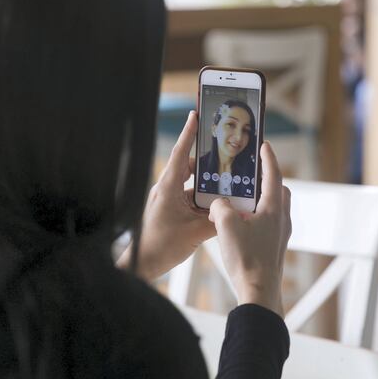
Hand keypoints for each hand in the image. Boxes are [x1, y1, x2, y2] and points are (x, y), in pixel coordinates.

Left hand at [117, 111, 215, 280]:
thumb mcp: (194, 232)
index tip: (195, 114)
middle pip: (190, 166)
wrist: (143, 264)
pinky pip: (191, 198)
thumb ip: (216, 221)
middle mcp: (168, 189)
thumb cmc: (161, 246)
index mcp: (169, 186)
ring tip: (228, 181)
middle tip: (226, 152)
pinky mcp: (171, 210)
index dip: (189, 133)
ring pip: (192, 184)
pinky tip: (219, 204)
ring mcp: (169, 199)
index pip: (181, 153)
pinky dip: (204, 199)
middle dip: (208, 161)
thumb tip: (235, 212)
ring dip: (208, 184)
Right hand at [208, 141, 290, 316]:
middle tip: (251, 171)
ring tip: (240, 197)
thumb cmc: (246, 259)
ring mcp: (280, 233)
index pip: (273, 174)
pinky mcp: (274, 245)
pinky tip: (240, 222)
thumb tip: (219, 204)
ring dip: (260, 198)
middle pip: (277, 189)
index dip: (268, 158)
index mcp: (273, 208)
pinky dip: (257, 214)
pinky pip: (268, 221)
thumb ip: (220, 206)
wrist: (259, 291)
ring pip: (273, 207)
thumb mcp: (226, 225)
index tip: (264, 145)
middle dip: (266, 178)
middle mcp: (281, 218)